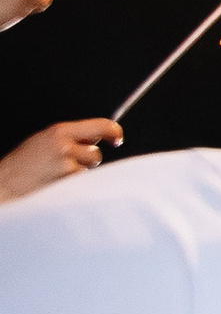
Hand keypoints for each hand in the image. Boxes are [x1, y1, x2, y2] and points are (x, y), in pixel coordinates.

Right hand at [0, 118, 120, 201]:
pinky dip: (71, 188)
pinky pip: (79, 185)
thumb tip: (94, 139)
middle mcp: (65, 146)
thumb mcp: (42, 141)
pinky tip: (53, 186)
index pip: (100, 126)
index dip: (113, 132)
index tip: (117, 139)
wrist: (3, 185)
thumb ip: (67, 138)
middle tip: (71, 166)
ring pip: (87, 171)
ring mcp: (65, 166)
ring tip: (54, 177)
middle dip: (88, 160)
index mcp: (59, 131)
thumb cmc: (20, 166)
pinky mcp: (65, 184)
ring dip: (77, 175)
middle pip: (96, 153)